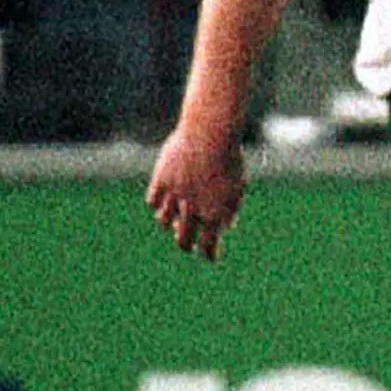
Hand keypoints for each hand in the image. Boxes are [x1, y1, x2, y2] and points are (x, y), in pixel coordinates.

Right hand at [147, 122, 248, 260]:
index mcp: (216, 211)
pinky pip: (152, 202)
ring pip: (163, 221)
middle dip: (184, 245)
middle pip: (182, 239)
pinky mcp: (161, 181)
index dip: (209, 254)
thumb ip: (231, 208)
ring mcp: (175, 195)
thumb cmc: (228, 158)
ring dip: (169, 223)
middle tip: (186, 246)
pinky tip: (161, 203)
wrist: (211, 134)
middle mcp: (194, 208)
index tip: (210, 257)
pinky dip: (156, 204)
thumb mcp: (237, 185)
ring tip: (175, 219)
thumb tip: (226, 227)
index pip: (209, 244)